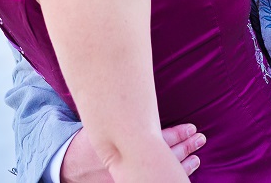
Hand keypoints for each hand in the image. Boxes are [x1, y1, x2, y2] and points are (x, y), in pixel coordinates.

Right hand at [61, 124, 205, 182]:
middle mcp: (130, 162)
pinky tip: (181, 173)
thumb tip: (143, 95)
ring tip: (197, 157)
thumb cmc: (89, 138)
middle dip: (186, 147)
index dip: (179, 134)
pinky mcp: (127, 182)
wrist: (70, 164)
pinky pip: (152, 181)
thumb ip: (123, 112)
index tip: (192, 127)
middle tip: (201, 138)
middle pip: (166, 156)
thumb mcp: (103, 120)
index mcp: (126, 143)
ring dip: (183, 164)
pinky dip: (169, 178)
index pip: (160, 139)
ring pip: (164, 173)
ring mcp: (130, 176)